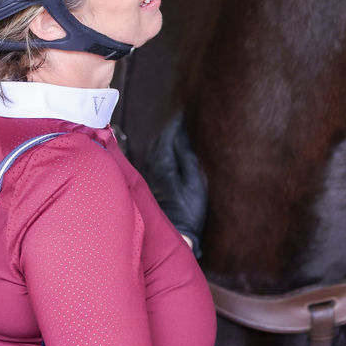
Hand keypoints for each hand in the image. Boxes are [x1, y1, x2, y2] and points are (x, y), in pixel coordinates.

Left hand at [142, 113, 207, 256]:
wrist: (177, 232)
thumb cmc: (189, 209)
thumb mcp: (195, 182)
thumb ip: (187, 157)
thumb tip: (180, 137)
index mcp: (164, 164)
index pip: (167, 136)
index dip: (175, 124)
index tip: (183, 113)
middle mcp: (153, 167)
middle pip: (158, 140)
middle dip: (169, 128)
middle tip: (180, 118)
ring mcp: (150, 175)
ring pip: (153, 148)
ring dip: (163, 137)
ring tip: (174, 129)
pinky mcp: (152, 183)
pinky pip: (153, 158)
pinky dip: (160, 148)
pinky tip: (165, 148)